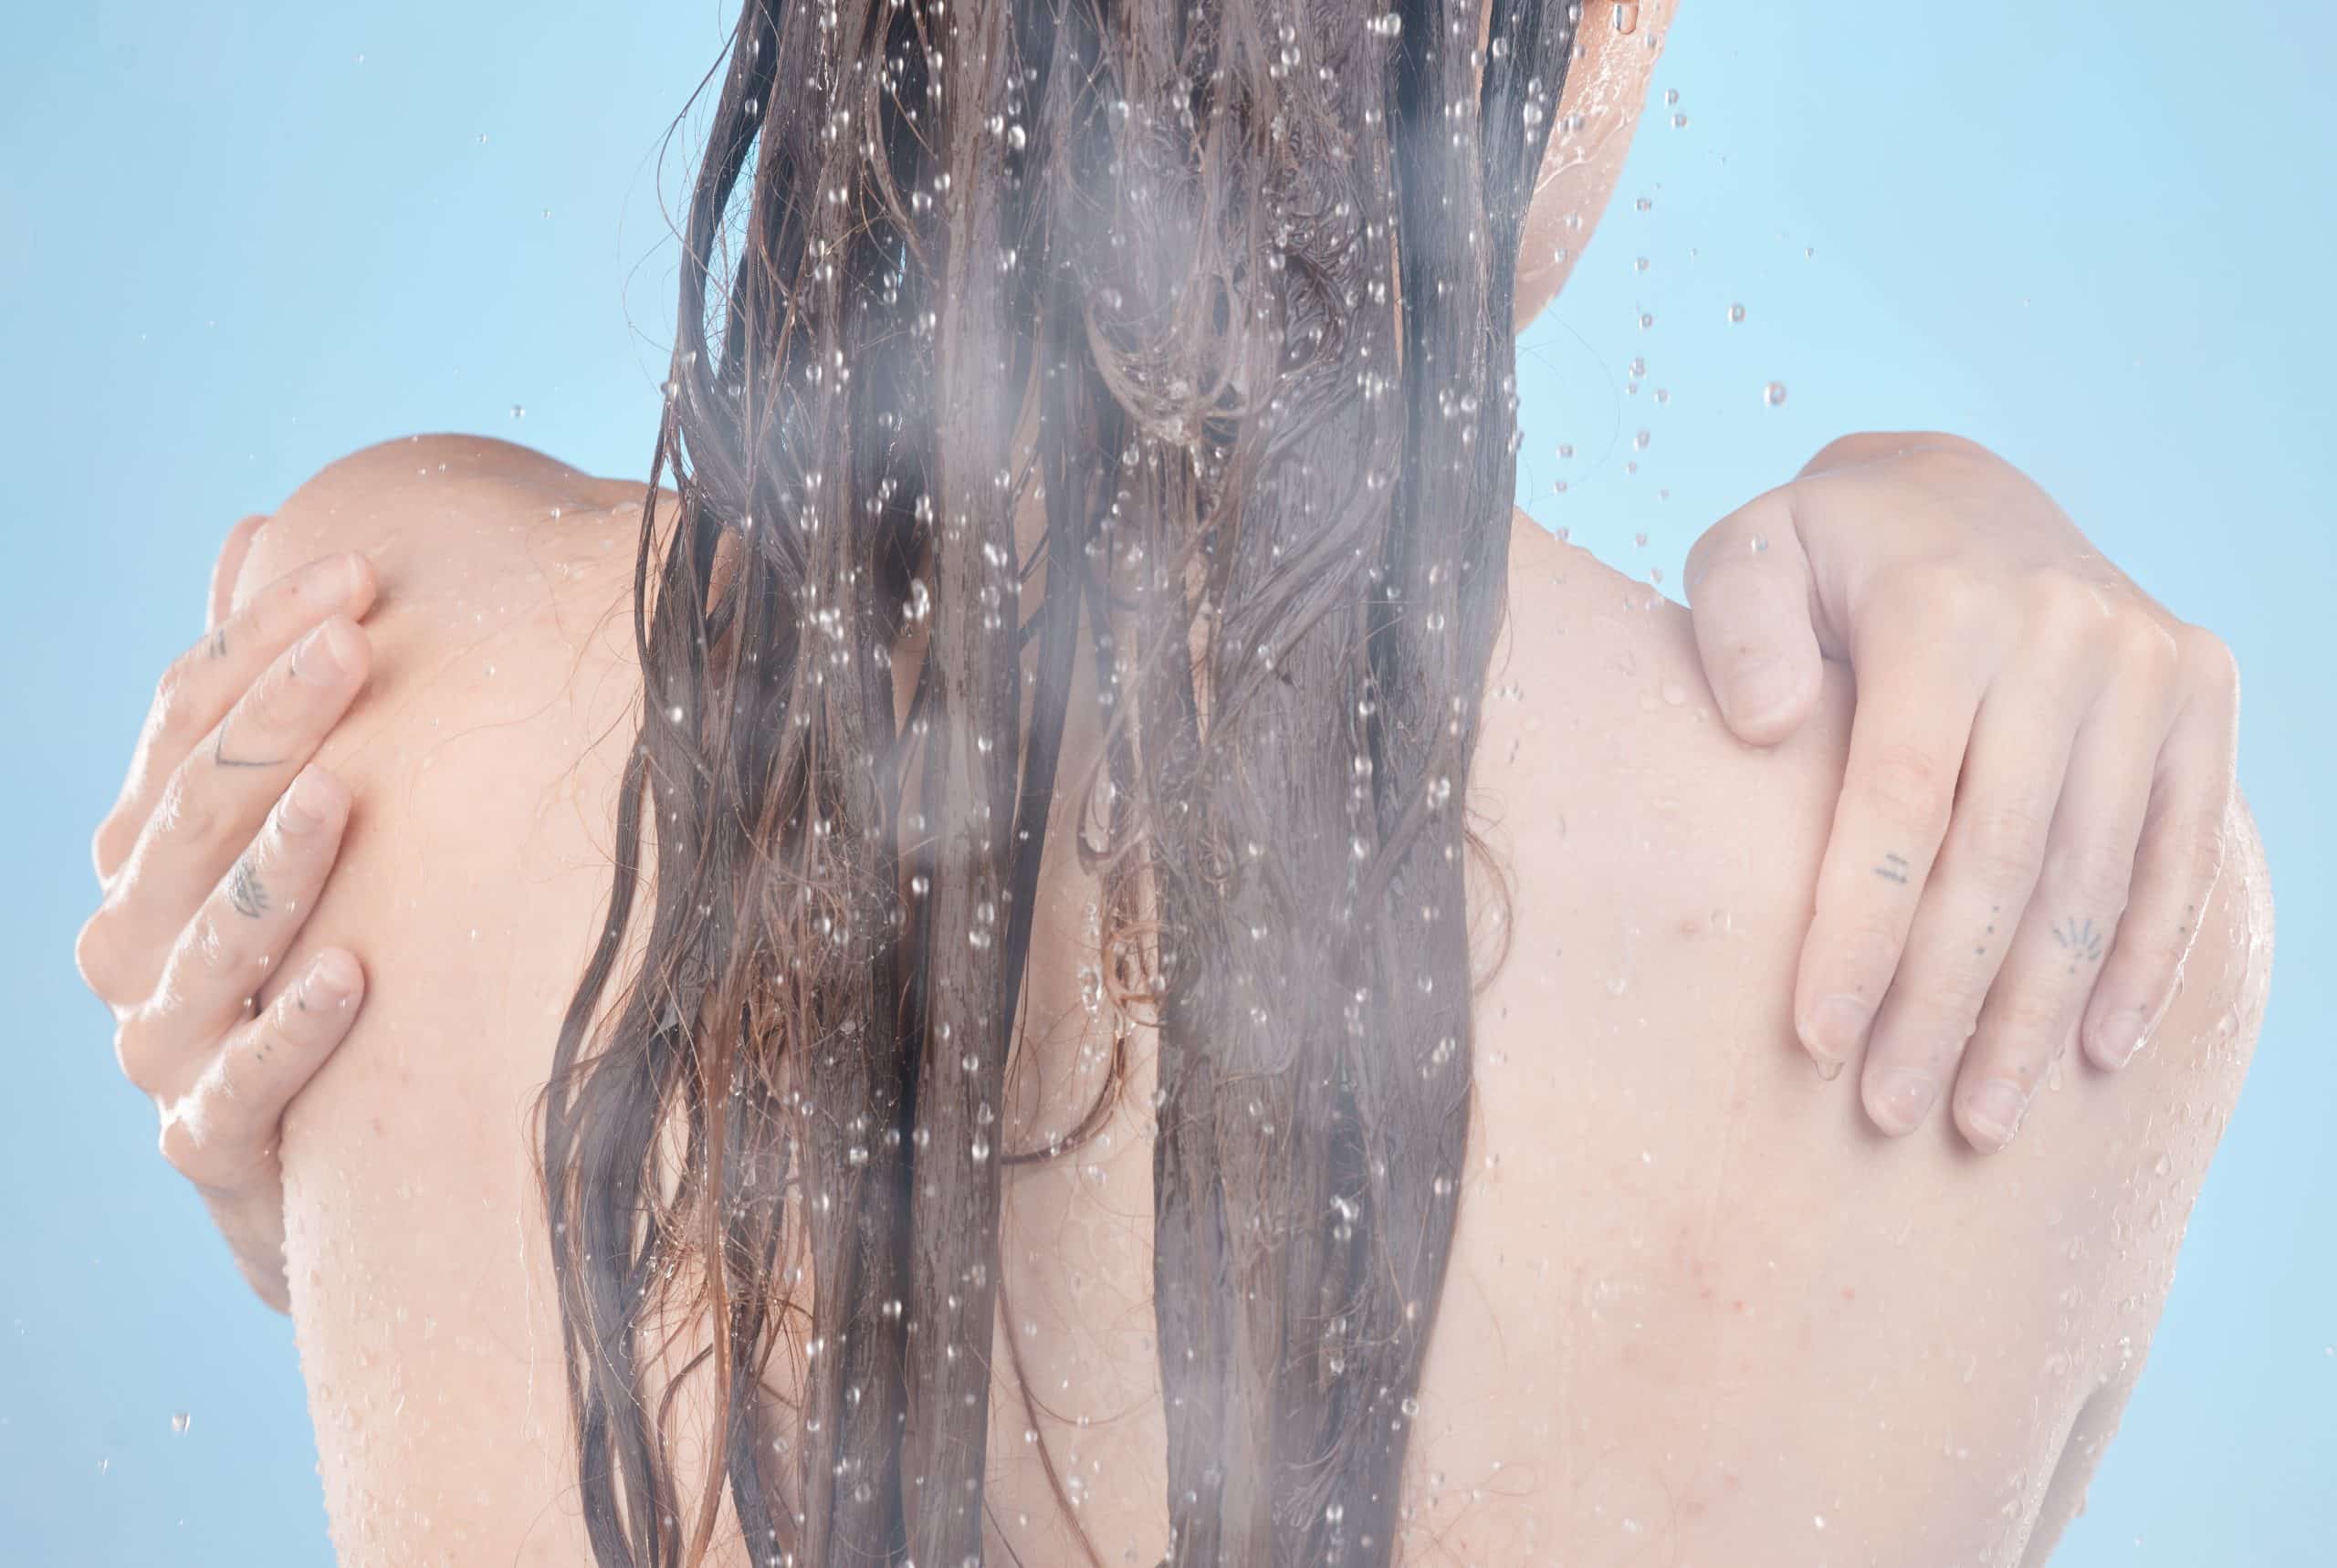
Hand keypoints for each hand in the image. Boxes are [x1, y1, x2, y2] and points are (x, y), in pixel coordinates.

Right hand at [74, 516, 377, 1308]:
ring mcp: (164, 1042)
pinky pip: (246, 1083)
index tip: (362, 575)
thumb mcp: (284, 818)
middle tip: (355, 645)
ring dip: (277, 864)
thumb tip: (253, 529)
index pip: (183, 721)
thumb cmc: (310, 957)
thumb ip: (259, 691)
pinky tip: (356, 975)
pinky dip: (294, 1028)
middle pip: (194, 811)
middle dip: (273, 722)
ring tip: (344, 794)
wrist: (315, 1163)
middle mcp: (135, 937)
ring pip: (213, 939)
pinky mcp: (211, 1143)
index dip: (259, 642)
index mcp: (146, 848)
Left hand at [1683, 434, 2240, 1150]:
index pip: (1901, 804)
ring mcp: (2151, 666)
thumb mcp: (1749, 551)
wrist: (1959, 493)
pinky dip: (2144, 962)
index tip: (1816, 1038)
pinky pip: (2180, 854)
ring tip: (1977, 1115)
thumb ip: (1737, 626)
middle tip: (1891, 1109)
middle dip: (1941, 1001)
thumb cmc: (1826, 554)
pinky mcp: (2204, 698)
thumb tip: (1768, 726)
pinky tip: (2095, 1053)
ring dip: (2036, 1013)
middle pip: (2000, 860)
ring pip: (2093, 878)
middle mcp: (2068, 633)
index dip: (1859, 931)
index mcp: (1947, 605)